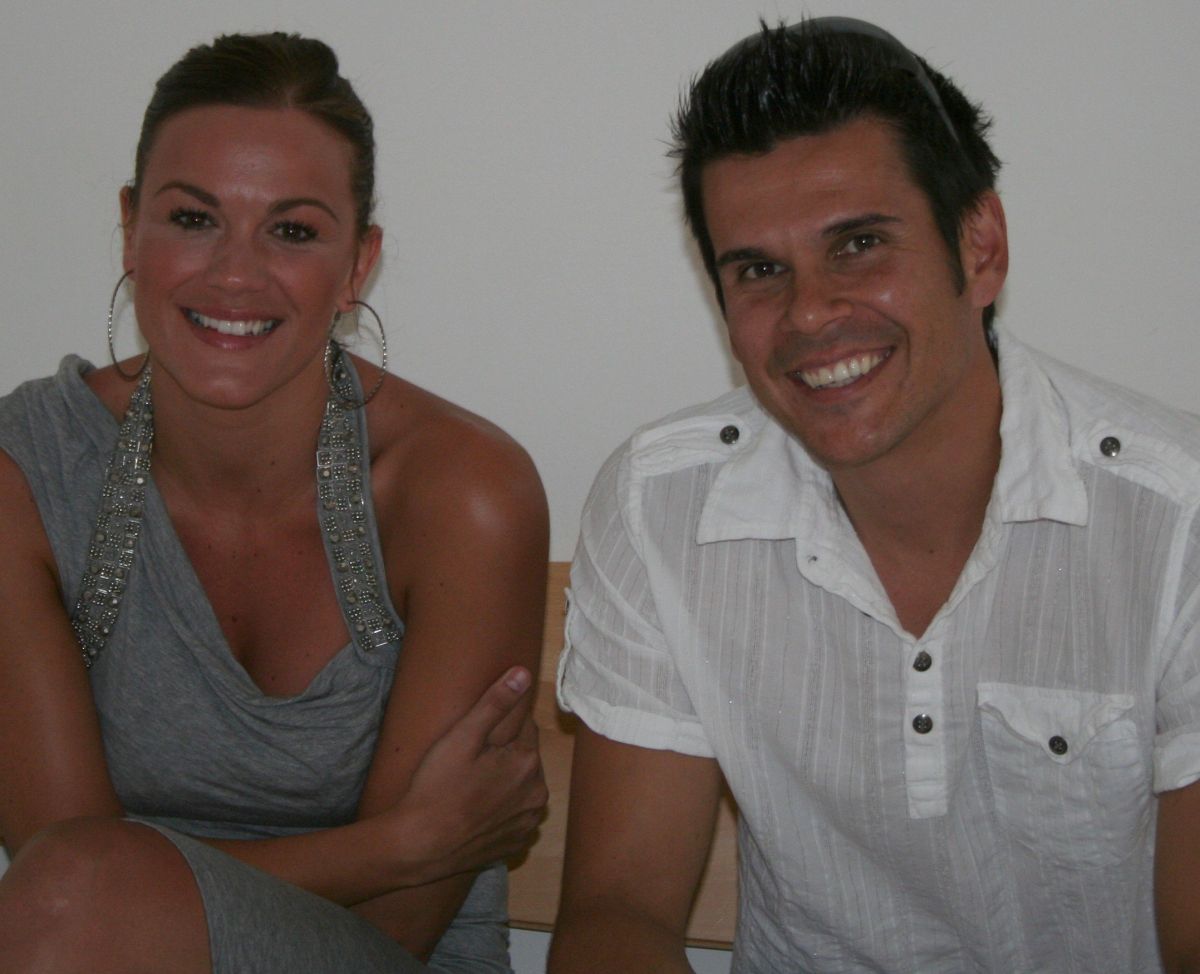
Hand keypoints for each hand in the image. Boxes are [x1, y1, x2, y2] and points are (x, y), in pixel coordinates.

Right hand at [389, 666, 547, 882]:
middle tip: (467, 763)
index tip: (475, 737)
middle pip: (524, 758)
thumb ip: (496, 702)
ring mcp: (528, 823)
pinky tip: (475, 811)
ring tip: (470, 787)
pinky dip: (501, 812)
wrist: (419, 847)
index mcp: (528, 762)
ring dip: (505, 783)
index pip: (525, 727)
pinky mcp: (516, 844)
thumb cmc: (436, 788)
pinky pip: (514, 816)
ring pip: (521, 788)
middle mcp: (537, 793)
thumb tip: (524, 673)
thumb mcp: (462, 737)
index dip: (498, 728)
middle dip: (503, 756)